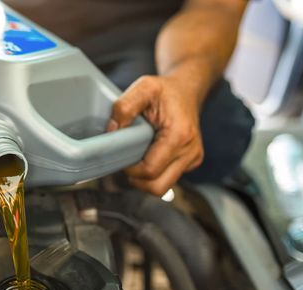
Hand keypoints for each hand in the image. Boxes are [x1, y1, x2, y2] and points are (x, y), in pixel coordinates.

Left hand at [107, 75, 203, 195]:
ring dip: (145, 179)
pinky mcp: (190, 163)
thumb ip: (124, 106)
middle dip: (137, 180)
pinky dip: (154, 174)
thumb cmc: (165, 91)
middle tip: (126, 162)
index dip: (130, 169)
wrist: (187, 91)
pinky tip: (147, 157)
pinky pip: (168, 179)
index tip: (121, 155)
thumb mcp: (143, 87)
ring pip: (163, 187)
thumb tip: (111, 130)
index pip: (150, 170)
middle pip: (157, 186)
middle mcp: (190, 151)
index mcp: (179, 136)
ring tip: (135, 159)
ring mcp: (192, 159)